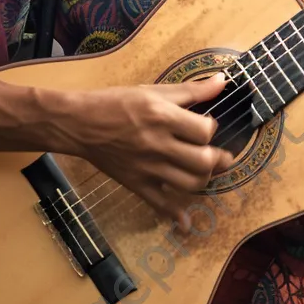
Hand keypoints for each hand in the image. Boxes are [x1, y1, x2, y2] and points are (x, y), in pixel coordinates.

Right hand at [65, 74, 232, 223]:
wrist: (80, 124)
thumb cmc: (117, 102)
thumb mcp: (154, 90)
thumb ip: (192, 89)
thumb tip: (223, 80)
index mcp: (163, 117)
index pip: (203, 131)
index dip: (211, 128)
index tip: (206, 125)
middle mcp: (158, 145)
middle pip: (202, 162)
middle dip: (217, 159)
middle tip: (220, 155)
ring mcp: (147, 168)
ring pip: (189, 184)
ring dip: (205, 180)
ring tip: (207, 172)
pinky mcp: (136, 184)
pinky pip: (160, 205)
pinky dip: (176, 216)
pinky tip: (186, 222)